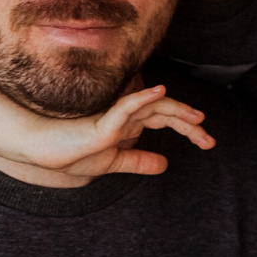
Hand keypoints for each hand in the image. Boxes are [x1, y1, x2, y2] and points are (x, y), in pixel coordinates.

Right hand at [0, 82, 213, 176]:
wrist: (47, 154)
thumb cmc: (74, 153)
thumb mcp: (114, 162)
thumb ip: (138, 160)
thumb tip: (165, 164)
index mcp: (131, 124)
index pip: (165, 119)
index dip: (189, 129)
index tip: (208, 142)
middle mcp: (127, 116)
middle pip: (165, 111)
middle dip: (190, 123)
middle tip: (210, 140)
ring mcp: (115, 116)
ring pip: (152, 106)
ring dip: (176, 110)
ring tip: (197, 118)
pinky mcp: (102, 120)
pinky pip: (126, 105)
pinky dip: (143, 97)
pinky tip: (160, 92)